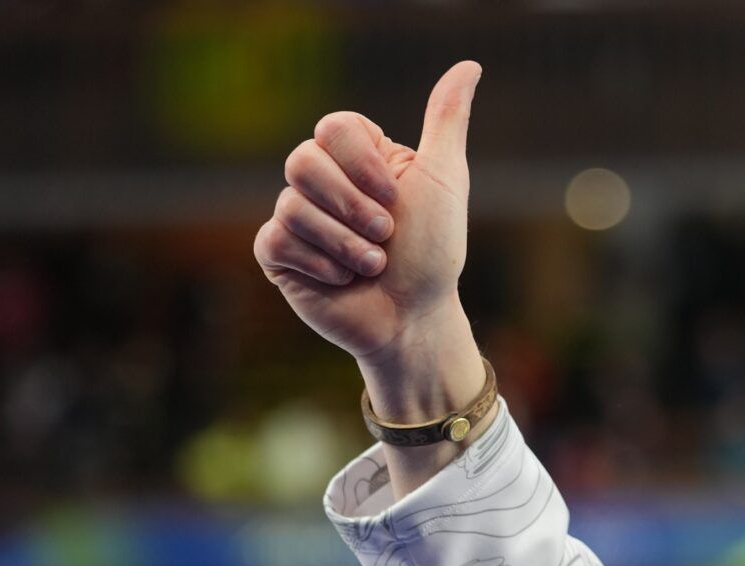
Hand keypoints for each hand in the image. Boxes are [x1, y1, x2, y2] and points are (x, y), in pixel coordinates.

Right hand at [253, 60, 480, 365]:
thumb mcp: (443, 181)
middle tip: (387, 236)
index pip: (332, 126)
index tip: (395, 197)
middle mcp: (324, 181)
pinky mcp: (279, 254)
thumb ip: (446, 121)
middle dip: (353, 207)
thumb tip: (469, 67)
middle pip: (302, 160)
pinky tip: (344, 280)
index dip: (361, 164)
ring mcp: (297, 217)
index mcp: (358, 157)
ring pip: (292, 205)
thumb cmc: (434, 254)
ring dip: (345, 244)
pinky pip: (276, 240)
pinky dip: (319, 265)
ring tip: (374, 265)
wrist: (415, 319)